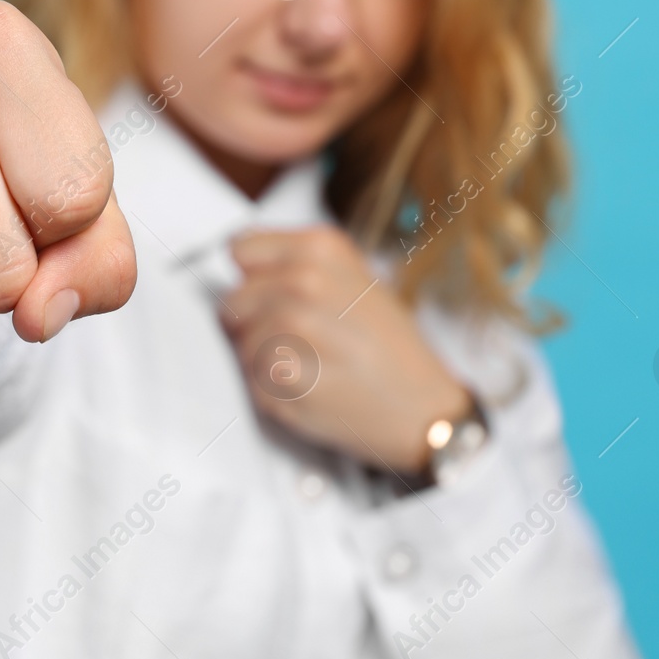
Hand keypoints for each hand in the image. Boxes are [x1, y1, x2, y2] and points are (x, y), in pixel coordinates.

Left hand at [222, 225, 469, 472]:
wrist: (424, 410)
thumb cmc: (390, 349)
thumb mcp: (354, 279)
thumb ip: (297, 266)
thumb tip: (245, 270)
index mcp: (321, 248)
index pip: (240, 249)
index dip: (251, 278)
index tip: (269, 295)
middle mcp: (306, 280)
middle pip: (234, 300)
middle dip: (253, 324)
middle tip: (296, 342)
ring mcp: (294, 328)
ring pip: (240, 342)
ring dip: (262, 361)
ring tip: (308, 367)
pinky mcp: (285, 376)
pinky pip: (249, 378)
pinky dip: (269, 391)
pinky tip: (307, 389)